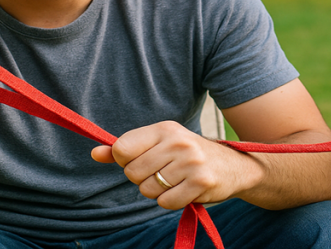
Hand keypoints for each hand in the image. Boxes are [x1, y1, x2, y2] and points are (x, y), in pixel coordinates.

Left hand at [91, 121, 262, 209]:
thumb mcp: (160, 144)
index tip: (142, 160)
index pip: (122, 148)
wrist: (235, 166)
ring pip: (148, 189)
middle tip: (165, 173)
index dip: (125, 161)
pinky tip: (185, 190)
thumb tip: (95, 153)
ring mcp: (191, 162)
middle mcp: (178, 142)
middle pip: (132, 173)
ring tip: (177, 181)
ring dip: (158, 192)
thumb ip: (126, 149)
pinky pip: (165, 203)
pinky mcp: (201, 183)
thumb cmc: (189, 155)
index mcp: (165, 128)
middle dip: (143, 179)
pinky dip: (171, 202)